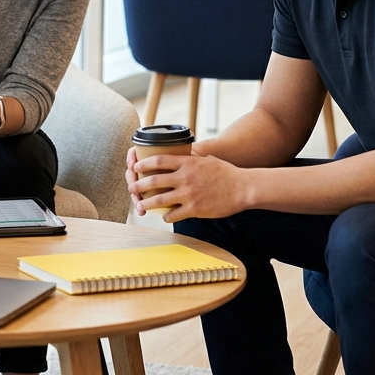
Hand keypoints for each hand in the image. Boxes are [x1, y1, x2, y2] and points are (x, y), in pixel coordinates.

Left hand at [128, 152, 251, 222]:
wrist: (243, 188)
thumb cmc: (227, 173)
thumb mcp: (207, 160)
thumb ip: (192, 159)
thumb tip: (181, 156)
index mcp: (188, 163)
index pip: (159, 160)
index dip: (143, 163)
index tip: (135, 167)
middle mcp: (185, 177)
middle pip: (154, 180)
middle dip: (139, 185)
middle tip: (131, 188)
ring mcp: (189, 194)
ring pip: (160, 200)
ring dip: (146, 203)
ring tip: (140, 205)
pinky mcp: (195, 209)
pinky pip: (174, 215)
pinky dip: (166, 217)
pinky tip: (164, 217)